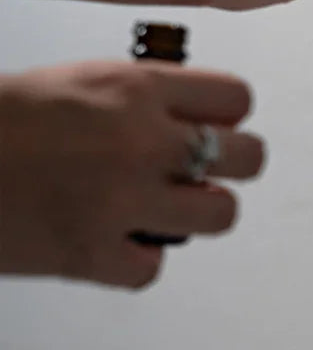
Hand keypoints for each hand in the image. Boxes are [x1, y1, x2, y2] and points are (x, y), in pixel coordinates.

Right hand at [0, 62, 265, 288]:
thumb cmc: (0, 120)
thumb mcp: (75, 82)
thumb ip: (142, 98)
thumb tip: (195, 119)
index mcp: (133, 87)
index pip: (236, 98)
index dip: (228, 116)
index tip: (211, 126)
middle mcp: (140, 140)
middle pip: (250, 157)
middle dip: (231, 165)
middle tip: (198, 172)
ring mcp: (120, 199)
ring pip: (222, 214)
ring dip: (195, 214)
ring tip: (159, 209)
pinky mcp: (92, 254)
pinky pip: (152, 267)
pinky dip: (131, 261)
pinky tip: (108, 242)